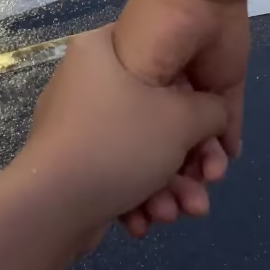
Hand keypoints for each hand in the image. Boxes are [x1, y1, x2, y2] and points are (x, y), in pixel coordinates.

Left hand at [20, 25, 226, 235]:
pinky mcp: (70, 159)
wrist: (52, 205)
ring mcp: (75, 121)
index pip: (164, 60)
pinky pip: (116, 165)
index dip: (199, 100)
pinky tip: (151, 221)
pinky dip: (138, 191)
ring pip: (139, 146)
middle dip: (188, 159)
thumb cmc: (120, 143)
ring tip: (186, 211)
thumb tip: (214, 114)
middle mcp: (85, 77)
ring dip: (169, 184)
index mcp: (101, 48)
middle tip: (210, 183)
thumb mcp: (181, 120)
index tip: (217, 136)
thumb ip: (212, 110)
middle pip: (155, 112)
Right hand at [112, 0, 249, 235]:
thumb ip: (149, 122)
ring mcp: (191, 89)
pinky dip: (224, 150)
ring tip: (202, 192)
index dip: (128, 179)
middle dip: (166, 186)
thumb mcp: (136, 80)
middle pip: (159, 148)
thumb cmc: (154, 39)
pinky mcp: (224, 86)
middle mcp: (156, 91)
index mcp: (124, 84)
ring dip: (196, 172)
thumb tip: (156, 163)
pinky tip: (222, 164)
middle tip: (171, 213)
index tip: (134, 215)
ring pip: (193, 144)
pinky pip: (226, 125)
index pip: (123, 139)